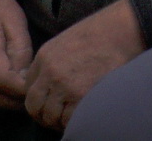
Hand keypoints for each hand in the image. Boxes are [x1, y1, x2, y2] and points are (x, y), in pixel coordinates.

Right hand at [0, 0, 33, 109]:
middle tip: (34, 98)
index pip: (1, 80)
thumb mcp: (17, 24)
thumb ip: (21, 53)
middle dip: (13, 102)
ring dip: (3, 103)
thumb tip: (25, 80)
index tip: (38, 89)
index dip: (21, 90)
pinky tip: (6, 94)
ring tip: (23, 98)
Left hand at [22, 0, 145, 130]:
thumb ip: (53, 61)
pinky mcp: (82, 95)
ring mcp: (64, 86)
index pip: (28, 87)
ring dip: (58, 121)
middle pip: (34, 106)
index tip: (48, 102)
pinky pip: (69, 119)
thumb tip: (49, 83)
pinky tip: (80, 117)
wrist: (123, 30)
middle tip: (55, 118)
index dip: (38, 97)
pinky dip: (72, 122)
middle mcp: (50, 73)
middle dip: (42, 115)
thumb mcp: (67, 40)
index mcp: (44, 57)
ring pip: (50, 116)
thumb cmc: (102, 32)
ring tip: (69, 118)